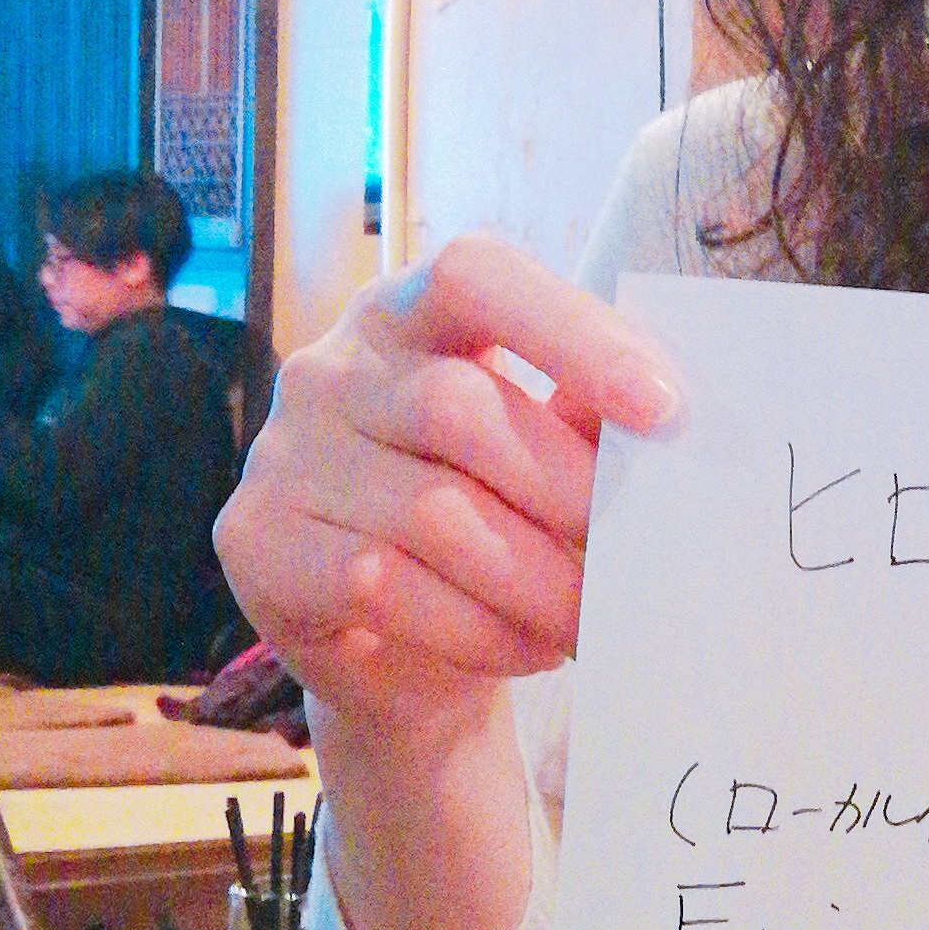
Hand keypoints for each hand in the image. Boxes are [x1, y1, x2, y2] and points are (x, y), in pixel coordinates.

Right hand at [215, 236, 679, 731]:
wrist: (402, 654)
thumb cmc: (489, 524)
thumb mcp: (541, 458)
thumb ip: (584, 421)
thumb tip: (671, 420)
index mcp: (407, 310)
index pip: (475, 276)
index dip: (570, 332)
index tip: (663, 406)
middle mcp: (330, 367)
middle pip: (458, 406)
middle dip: (567, 492)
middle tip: (638, 557)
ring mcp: (283, 452)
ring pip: (432, 513)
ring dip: (536, 579)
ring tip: (594, 619)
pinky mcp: (257, 543)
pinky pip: (383, 585)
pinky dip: (478, 626)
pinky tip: (530, 646)